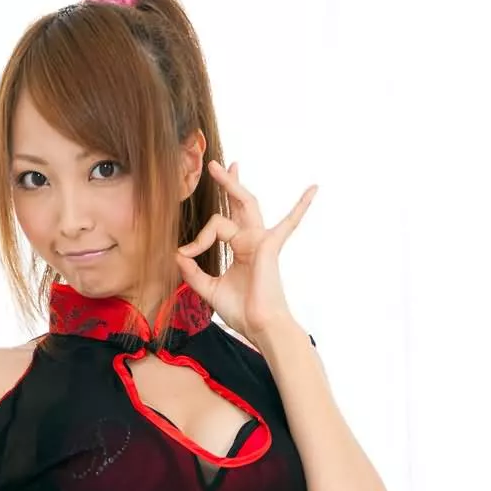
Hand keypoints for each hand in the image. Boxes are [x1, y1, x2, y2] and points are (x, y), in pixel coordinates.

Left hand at [174, 159, 316, 339]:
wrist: (259, 325)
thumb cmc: (241, 311)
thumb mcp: (209, 289)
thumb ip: (193, 272)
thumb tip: (177, 254)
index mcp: (239, 248)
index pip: (216, 227)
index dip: (197, 240)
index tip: (186, 254)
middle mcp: (251, 240)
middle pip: (237, 204)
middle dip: (227, 183)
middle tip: (213, 165)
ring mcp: (261, 240)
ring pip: (245, 205)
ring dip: (233, 185)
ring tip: (218, 167)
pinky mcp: (269, 245)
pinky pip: (289, 223)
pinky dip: (301, 207)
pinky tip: (314, 188)